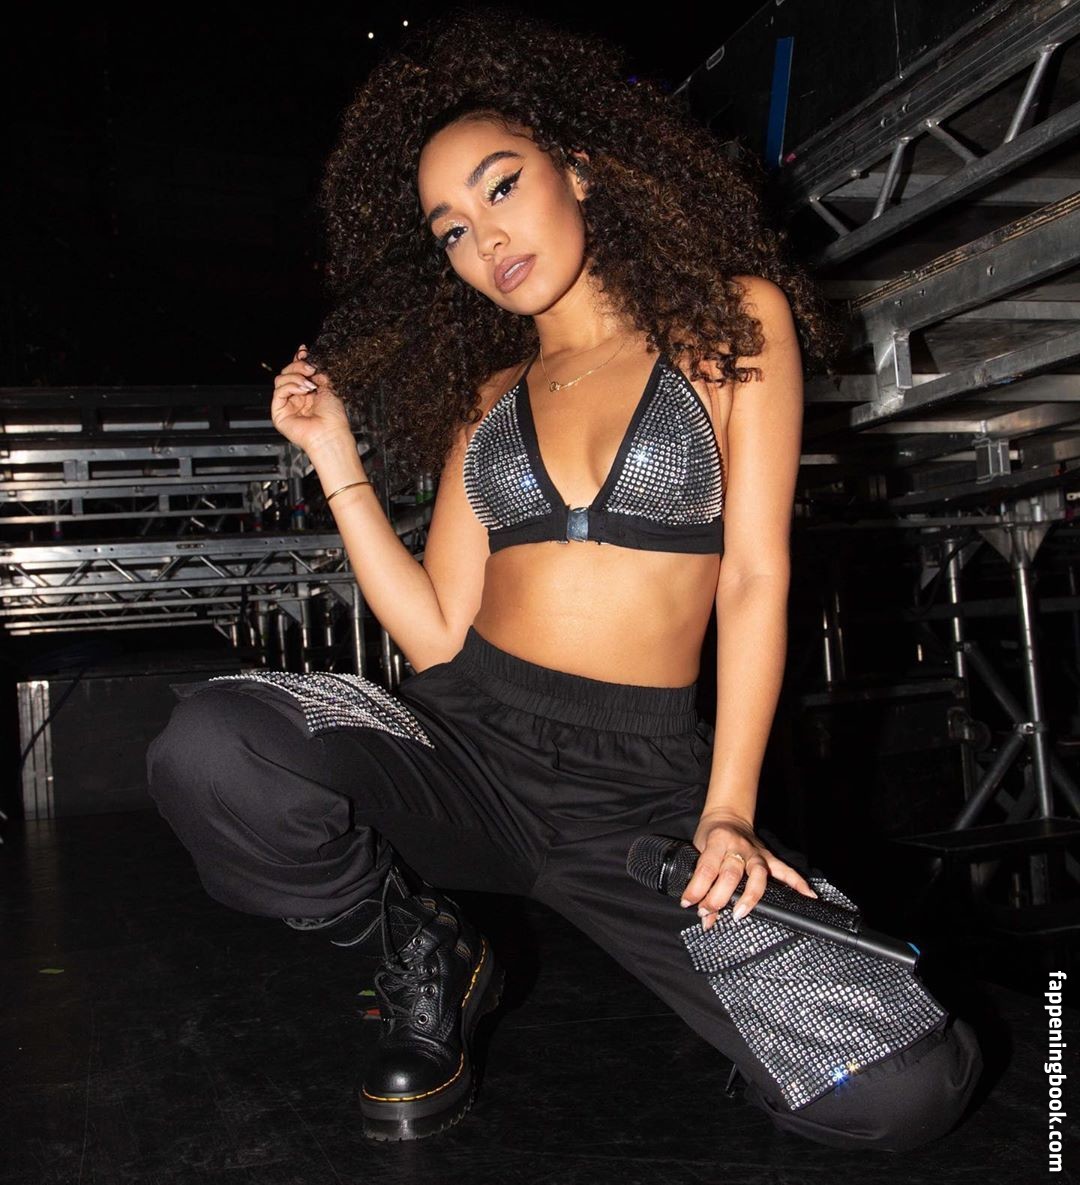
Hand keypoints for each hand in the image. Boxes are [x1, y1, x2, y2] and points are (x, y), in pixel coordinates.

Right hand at [271, 344, 353, 454]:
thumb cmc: (333, 417)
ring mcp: (287, 405)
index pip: (297, 371)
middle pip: (287, 372)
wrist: (331, 433)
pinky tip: (303, 391)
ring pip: (281, 379)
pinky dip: (291, 386)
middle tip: (310, 369)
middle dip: (298, 366)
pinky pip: (279, 391)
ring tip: (309, 385)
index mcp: (307, 392)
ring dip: (295, 377)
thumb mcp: (328, 387)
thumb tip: (310, 361)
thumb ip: (317, 374)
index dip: (298, 359)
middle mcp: (296, 398)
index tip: (304, 350)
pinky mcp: (279, 413)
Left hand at [682, 810, 817, 928]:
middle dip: (718, 896)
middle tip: (708, 911)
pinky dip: (797, 883)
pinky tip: (807, 895)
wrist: (727, 817)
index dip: (696, 888)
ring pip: (757, 875)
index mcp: (717, 842)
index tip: (689, 903)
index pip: (707, 868)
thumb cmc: (710, 836)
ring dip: (749, 896)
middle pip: (731, 874)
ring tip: (740, 913)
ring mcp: (756, 853)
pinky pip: (786, 871)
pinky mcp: (769, 858)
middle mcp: (738, 847)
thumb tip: (704, 917)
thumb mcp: (698, 852)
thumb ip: (701, 883)